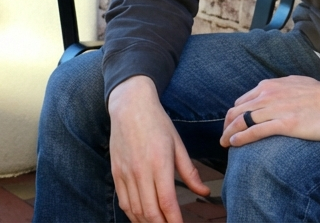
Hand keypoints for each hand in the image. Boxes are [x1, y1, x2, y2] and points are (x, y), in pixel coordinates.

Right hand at [108, 76, 209, 222]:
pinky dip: (132, 214)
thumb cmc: (158, 124)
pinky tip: (142, 219)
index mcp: (159, 163)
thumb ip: (190, 172)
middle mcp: (140, 172)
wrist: (130, 107)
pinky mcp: (116, 174)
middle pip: (150, 211)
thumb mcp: (178, 145)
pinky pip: (123, 201)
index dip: (174, 220)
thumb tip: (203, 191)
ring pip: (135, 210)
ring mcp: (125, 174)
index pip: (167, 201)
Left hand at [221, 75, 319, 147]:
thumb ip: (281, 89)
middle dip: (226, 126)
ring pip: (241, 122)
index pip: (241, 101)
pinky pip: (255, 131)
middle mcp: (269, 95)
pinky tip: (236, 144)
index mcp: (271, 86)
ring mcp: (276, 109)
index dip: (233, 116)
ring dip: (228, 134)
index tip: (233, 126)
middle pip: (236, 111)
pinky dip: (241, 138)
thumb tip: (273, 96)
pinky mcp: (286, 123)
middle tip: (225, 138)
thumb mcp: (297, 84)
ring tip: (226, 144)